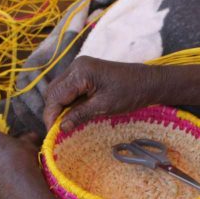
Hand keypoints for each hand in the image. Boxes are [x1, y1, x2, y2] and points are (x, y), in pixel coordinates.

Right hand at [42, 56, 163, 131]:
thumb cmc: (130, 93)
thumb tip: (60, 128)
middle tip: (57, 130)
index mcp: (80, 72)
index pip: (56, 95)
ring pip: (60, 89)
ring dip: (60, 106)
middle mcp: (77, 66)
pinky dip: (68, 101)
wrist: (149, 82)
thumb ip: (80, 115)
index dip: (51, 115)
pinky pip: (70, 87)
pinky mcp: (86, 72)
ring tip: (64, 124)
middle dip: (53, 111)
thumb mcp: (104, 107)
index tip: (51, 133)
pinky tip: (73, 114)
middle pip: (54, 91)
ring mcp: (81, 67)